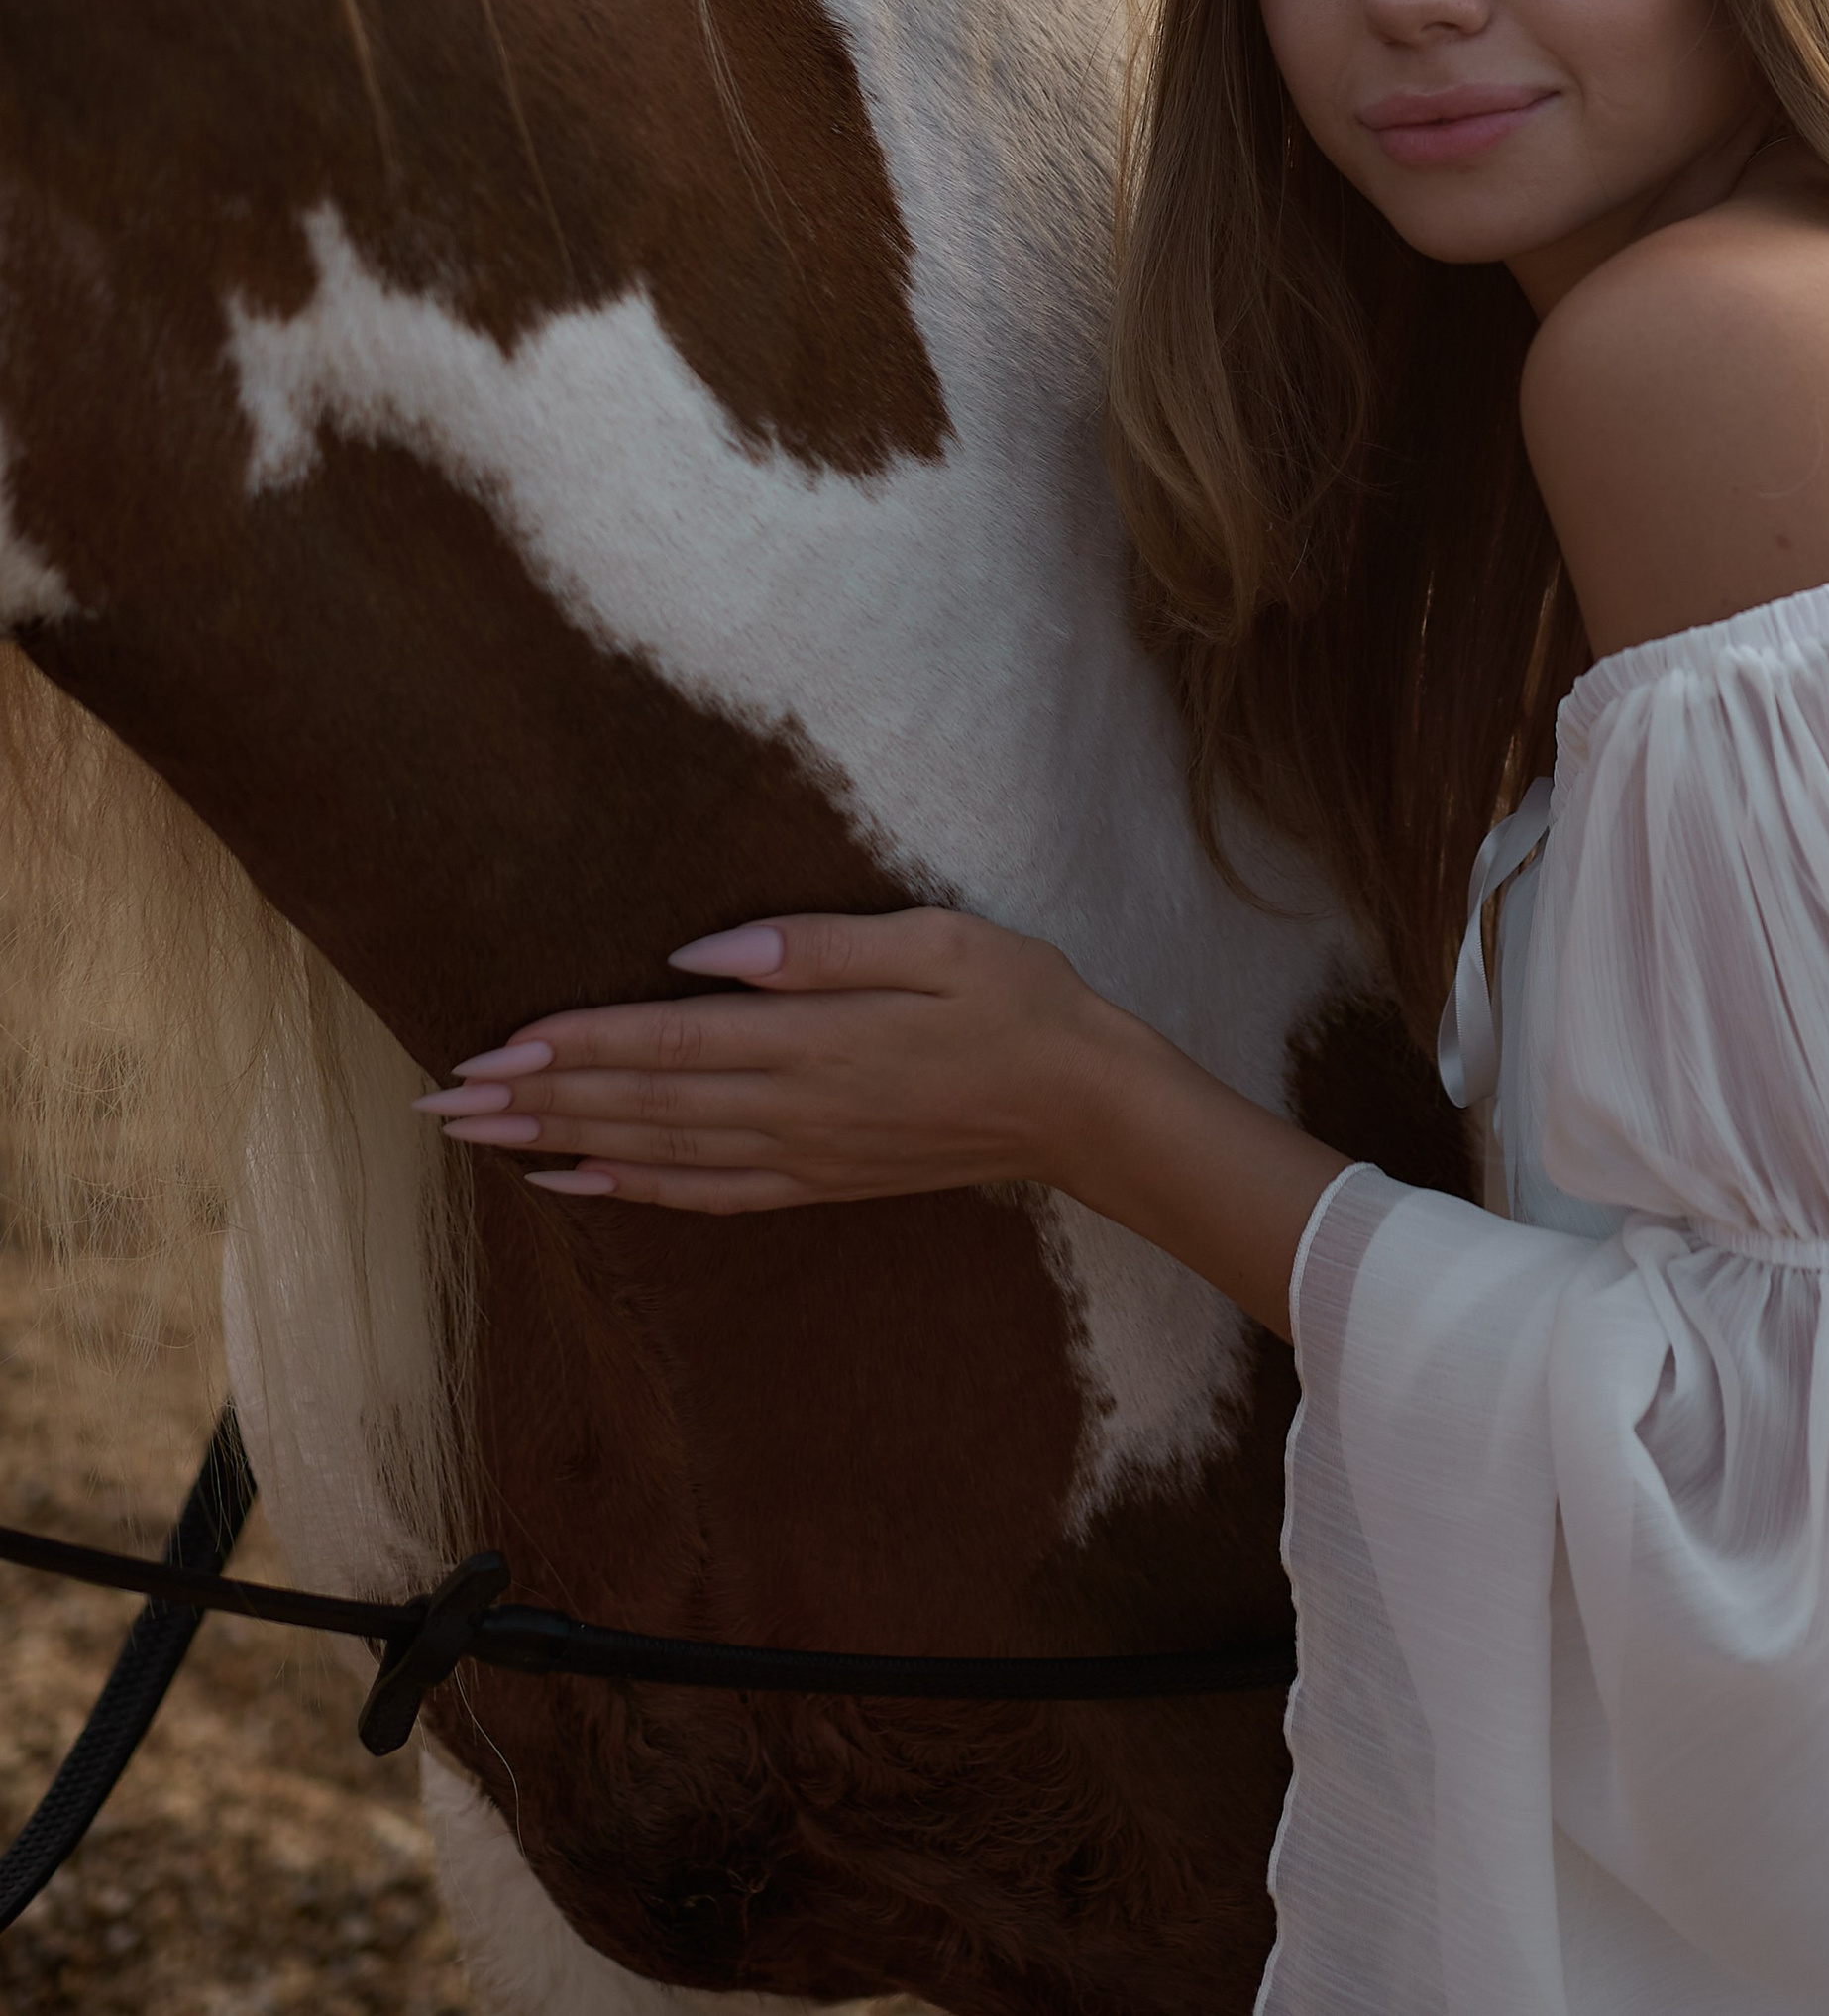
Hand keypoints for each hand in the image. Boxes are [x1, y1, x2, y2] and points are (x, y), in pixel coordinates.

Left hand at [413, 907, 1121, 1215]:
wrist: (1082, 1106)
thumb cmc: (1018, 1000)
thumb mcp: (938, 938)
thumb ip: (823, 945)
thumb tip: (708, 949)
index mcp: (815, 1042)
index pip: (667, 1043)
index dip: (575, 1045)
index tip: (495, 1042)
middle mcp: (793, 1110)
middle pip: (639, 1105)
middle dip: (533, 1100)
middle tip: (440, 1098)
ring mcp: (802, 1156)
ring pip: (655, 1153)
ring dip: (558, 1142)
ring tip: (476, 1136)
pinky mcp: (816, 1182)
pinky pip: (703, 1195)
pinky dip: (629, 1190)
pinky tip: (573, 1181)